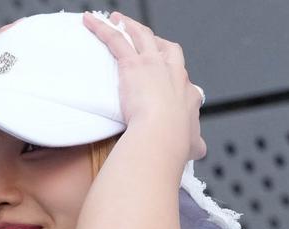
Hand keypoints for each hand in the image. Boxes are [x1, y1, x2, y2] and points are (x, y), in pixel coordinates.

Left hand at [81, 10, 205, 162]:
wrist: (162, 136)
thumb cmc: (174, 143)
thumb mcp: (192, 145)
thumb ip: (193, 144)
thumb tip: (198, 148)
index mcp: (187, 93)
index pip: (181, 77)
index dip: (174, 75)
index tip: (166, 79)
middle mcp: (173, 73)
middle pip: (166, 48)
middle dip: (156, 40)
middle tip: (144, 37)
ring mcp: (153, 65)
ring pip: (141, 37)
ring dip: (129, 25)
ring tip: (117, 19)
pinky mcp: (133, 64)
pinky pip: (115, 40)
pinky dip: (101, 29)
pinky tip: (90, 21)